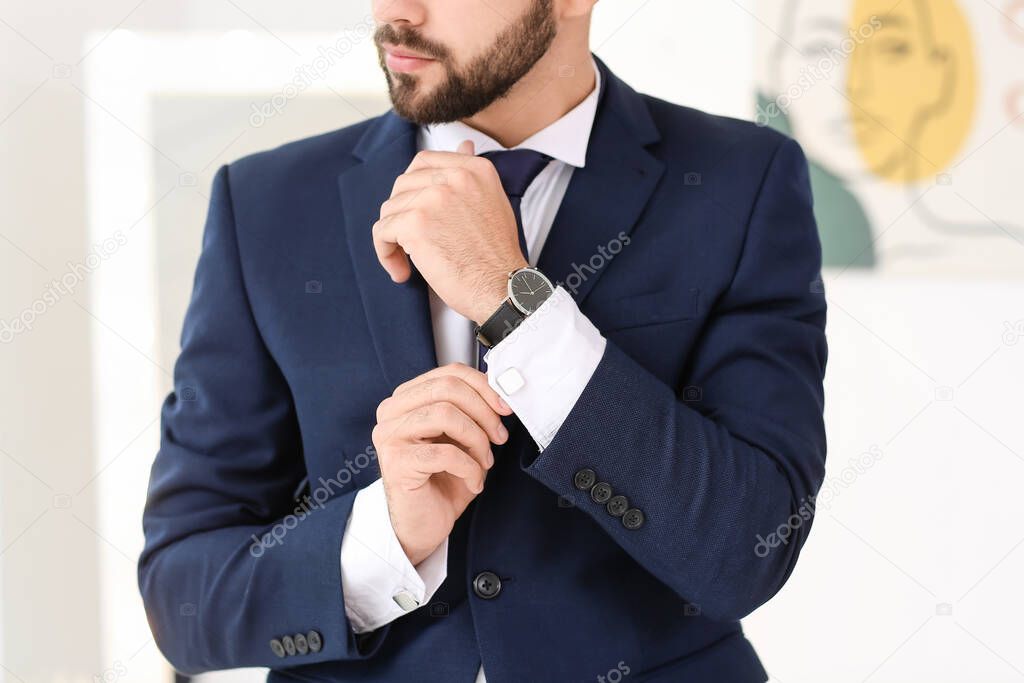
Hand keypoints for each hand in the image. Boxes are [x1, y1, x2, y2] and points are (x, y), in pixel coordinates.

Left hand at [372, 140, 527, 323]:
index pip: (424, 162)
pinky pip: (382, 232)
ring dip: (393, 238)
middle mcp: (454, 176)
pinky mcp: (414, 223)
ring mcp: (432, 198)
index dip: (413, 189)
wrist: (503, 288)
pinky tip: (402, 271)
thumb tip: (464, 144)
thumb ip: (470, 177)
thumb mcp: (492, 202)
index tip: (417, 213)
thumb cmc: (497, 256)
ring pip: (390, 209)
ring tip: (409, 261)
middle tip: (411, 242)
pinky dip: (386, 253)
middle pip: (402, 185)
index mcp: (475, 169)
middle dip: (401, 214)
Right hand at [372, 363, 512, 565]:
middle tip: (499, 436)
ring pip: (445, 414)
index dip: (484, 386)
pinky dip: (470, 468)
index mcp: (407, 398)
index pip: (449, 373)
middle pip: (448, 389)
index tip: (504, 407)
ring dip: (477, 439)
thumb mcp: (461, 437)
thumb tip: (501, 393)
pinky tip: (473, 481)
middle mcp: (392, 412)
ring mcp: (390, 436)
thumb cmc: (442, 481)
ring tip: (484, 461)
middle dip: (484, 412)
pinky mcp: (396, 463)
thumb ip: (472, 411)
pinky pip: (445, 453)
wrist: (423, 525)